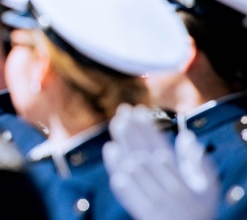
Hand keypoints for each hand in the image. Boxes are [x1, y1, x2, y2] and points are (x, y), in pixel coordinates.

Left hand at [103, 104, 219, 219]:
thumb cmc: (199, 208)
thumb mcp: (208, 187)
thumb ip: (199, 163)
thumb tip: (187, 136)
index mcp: (183, 181)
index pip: (161, 148)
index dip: (149, 128)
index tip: (139, 110)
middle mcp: (167, 191)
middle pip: (144, 154)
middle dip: (132, 130)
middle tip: (123, 110)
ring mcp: (152, 201)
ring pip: (132, 169)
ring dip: (123, 144)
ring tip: (116, 123)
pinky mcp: (140, 211)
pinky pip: (124, 187)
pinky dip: (115, 168)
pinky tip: (110, 149)